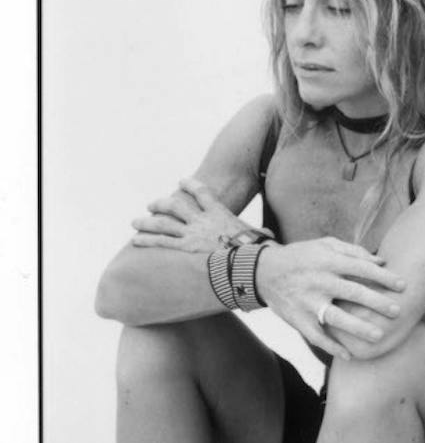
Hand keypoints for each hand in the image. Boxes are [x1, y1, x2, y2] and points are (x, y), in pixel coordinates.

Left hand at [130, 177, 269, 252]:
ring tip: (135, 222)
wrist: (250, 261)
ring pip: (163, 222)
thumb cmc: (259, 250)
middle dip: (161, 204)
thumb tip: (270, 236)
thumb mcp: (262, 237)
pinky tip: (136, 241)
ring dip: (147, 221)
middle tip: (151, 206)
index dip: (190, 185)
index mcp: (221, 214)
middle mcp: (203, 220)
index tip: (181, 181)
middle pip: (176, 205)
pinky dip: (147, 240)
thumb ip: (262, 235)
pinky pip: (160, 242)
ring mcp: (192, 234)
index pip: (202, 193)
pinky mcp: (185, 249)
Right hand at [257, 238, 406, 359]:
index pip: (361, 268)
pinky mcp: (297, 319)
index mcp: (327, 260)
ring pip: (335, 318)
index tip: (404, 285)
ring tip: (379, 336)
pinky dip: (332, 347)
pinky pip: (316, 337)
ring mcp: (307, 302)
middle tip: (398, 312)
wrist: (263, 272)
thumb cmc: (303, 256)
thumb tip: (382, 261)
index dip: (384, 276)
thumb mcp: (325, 245)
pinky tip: (350, 355)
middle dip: (377, 303)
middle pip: (352, 293)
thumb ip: (354, 252)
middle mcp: (318, 281)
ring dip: (358, 328)